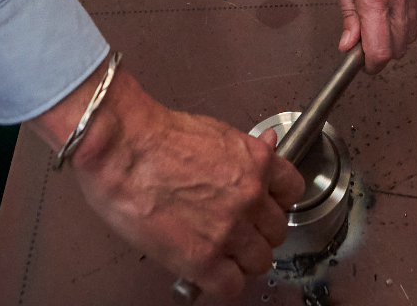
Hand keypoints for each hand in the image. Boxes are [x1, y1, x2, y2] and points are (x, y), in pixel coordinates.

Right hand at [33, 67, 303, 299]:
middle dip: (257, 233)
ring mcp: (229, 229)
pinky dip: (222, 283)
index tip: (264, 207)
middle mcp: (249, 196)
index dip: (275, 202)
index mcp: (255, 163)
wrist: (124, 147)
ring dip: (241, 260)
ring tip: (221, 253)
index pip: (292, 191)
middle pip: (277, 231)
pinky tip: (208, 273)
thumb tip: (266, 148)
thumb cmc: (155, 135)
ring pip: (259, 261)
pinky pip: (231, 286)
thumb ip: (245, 150)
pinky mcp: (203, 258)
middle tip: (237, 232)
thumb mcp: (215, 131)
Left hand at [325, 0, 416, 71]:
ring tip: (379, 31)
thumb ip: (347, 13)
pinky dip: (409, 21)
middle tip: (367, 48)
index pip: (381, 48)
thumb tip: (349, 42)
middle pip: (402, 45)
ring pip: (414, 30)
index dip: (372, 64)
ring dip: (399, 39)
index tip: (363, 64)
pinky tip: (394, 16)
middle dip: (385, 53)